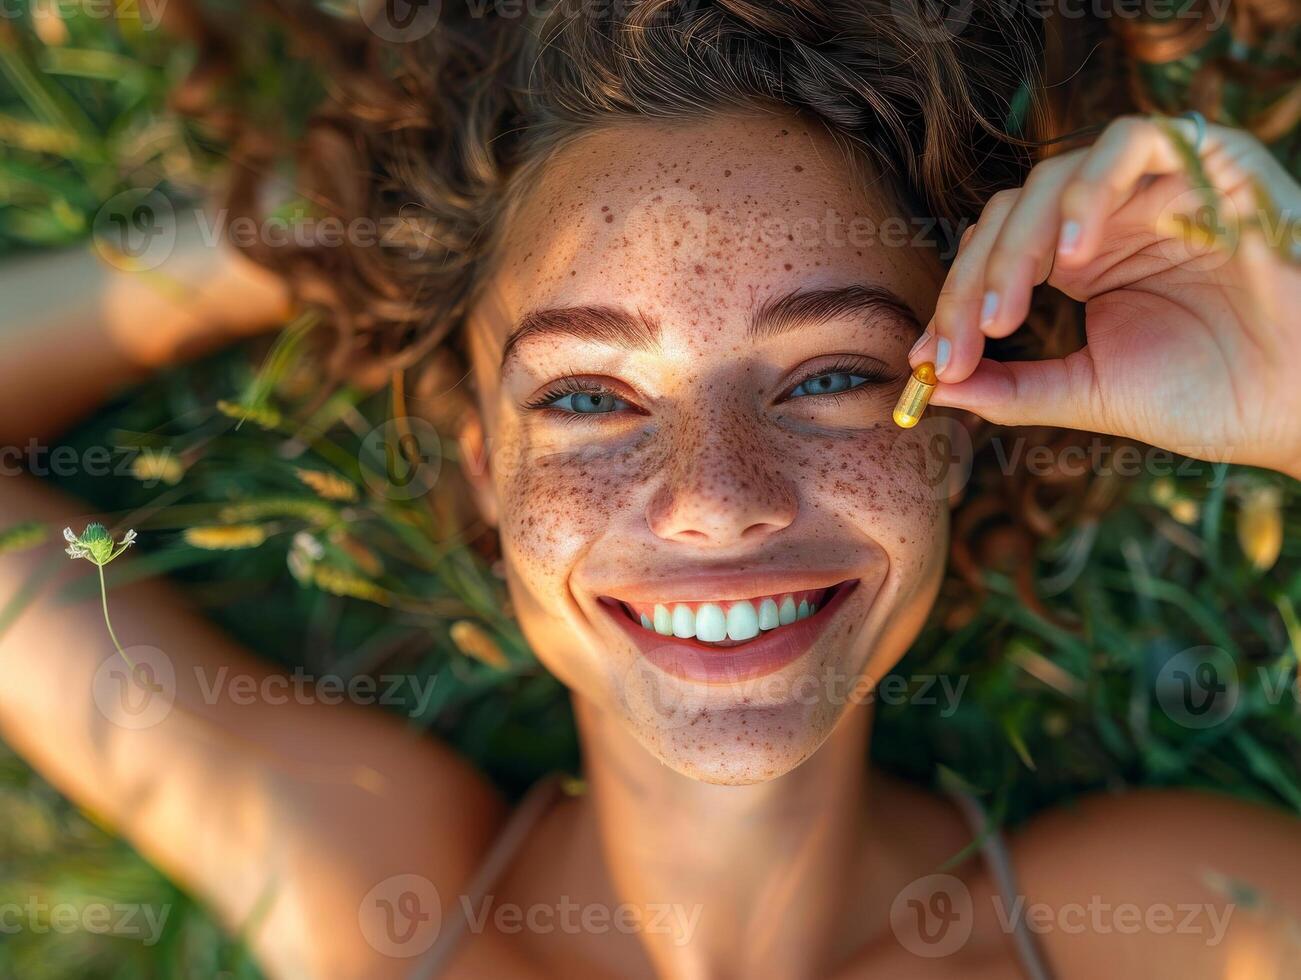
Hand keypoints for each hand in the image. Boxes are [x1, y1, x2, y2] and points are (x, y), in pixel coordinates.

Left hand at [909, 113, 1300, 480]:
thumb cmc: (1212, 396)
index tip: (930, 364)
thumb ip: (1014, 386)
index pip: (994, 257)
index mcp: (1081, 262)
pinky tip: (1076, 252)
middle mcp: (1110, 216)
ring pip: (1056, 176)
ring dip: (1020, 241)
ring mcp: (1155, 185)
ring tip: (1011, 307)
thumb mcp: (1091, 391)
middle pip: (1011, 215)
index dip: (955, 305)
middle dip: (975, 281)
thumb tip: (933, 389)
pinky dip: (1094, 187)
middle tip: (966, 342)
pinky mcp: (1209, 159)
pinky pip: (1134, 141)